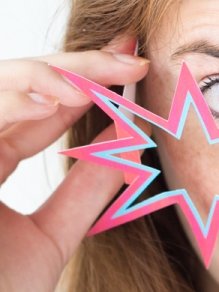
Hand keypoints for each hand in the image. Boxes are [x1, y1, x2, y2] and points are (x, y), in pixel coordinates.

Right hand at [0, 40, 149, 291]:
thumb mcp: (50, 238)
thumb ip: (84, 191)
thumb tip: (126, 142)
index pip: (37, 108)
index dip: (85, 85)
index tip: (134, 67)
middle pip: (19, 86)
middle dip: (77, 65)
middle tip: (132, 53)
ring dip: (51, 74)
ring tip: (104, 71)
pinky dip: (12, 101)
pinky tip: (59, 95)